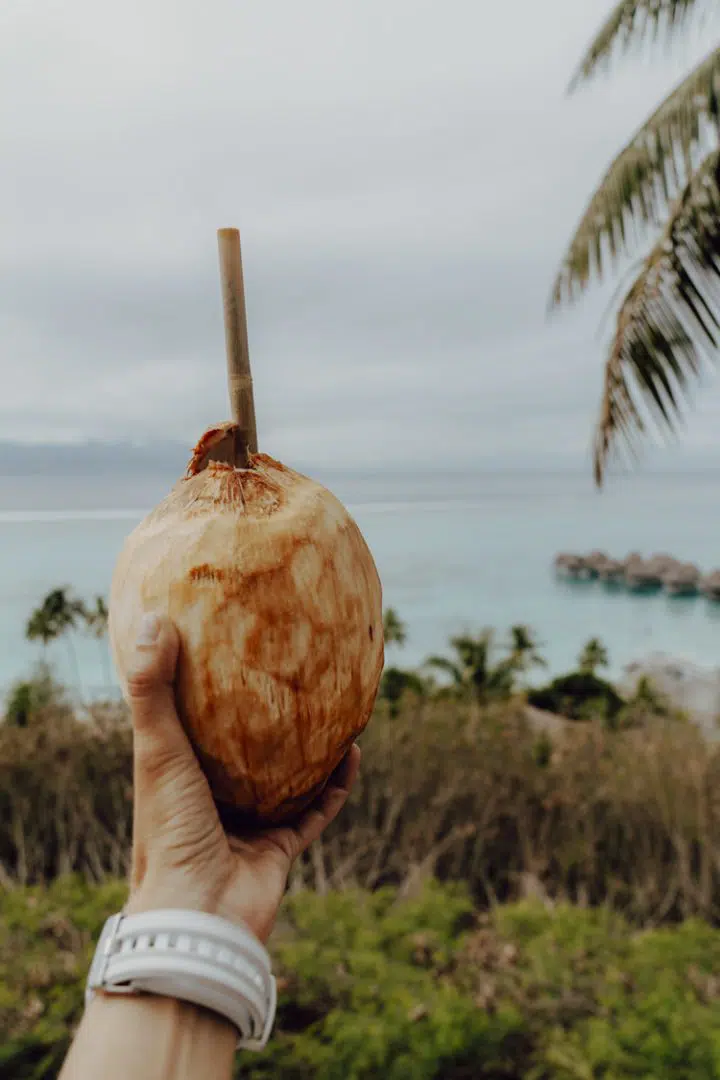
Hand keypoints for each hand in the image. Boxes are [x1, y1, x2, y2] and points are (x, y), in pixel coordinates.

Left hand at [123, 613, 359, 942]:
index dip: (206, 686)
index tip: (231, 646)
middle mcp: (212, 797)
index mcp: (178, 774)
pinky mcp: (279, 848)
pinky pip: (316, 810)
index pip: (190, 722)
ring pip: (286, 778)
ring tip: (333, 708)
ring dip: (310, 749)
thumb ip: (152, 689)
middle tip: (293, 672)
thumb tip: (153, 618)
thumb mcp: (157, 749)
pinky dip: (336, 785)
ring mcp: (247, 824)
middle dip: (268, 717)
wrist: (198, 915)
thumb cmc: (169, 831)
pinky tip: (353, 752)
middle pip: (244, 750)